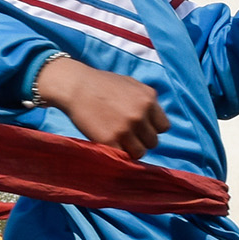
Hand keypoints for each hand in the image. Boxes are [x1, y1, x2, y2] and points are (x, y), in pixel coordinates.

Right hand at [34, 53, 168, 157]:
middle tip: (126, 136)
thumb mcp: (131, 84)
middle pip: (153, 142)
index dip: (151, 129)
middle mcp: (140, 115)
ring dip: (130, 150)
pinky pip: (122, 156)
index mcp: (148, 99)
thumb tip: (152, 119)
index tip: (139, 128)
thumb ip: (145, 101)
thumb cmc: (101, 84)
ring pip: (140, 152)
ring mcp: (125, 129)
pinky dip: (117, 153)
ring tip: (118, 142)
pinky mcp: (109, 140)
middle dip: (141, 140)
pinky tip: (109, 144)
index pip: (163, 127)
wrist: (75, 86)